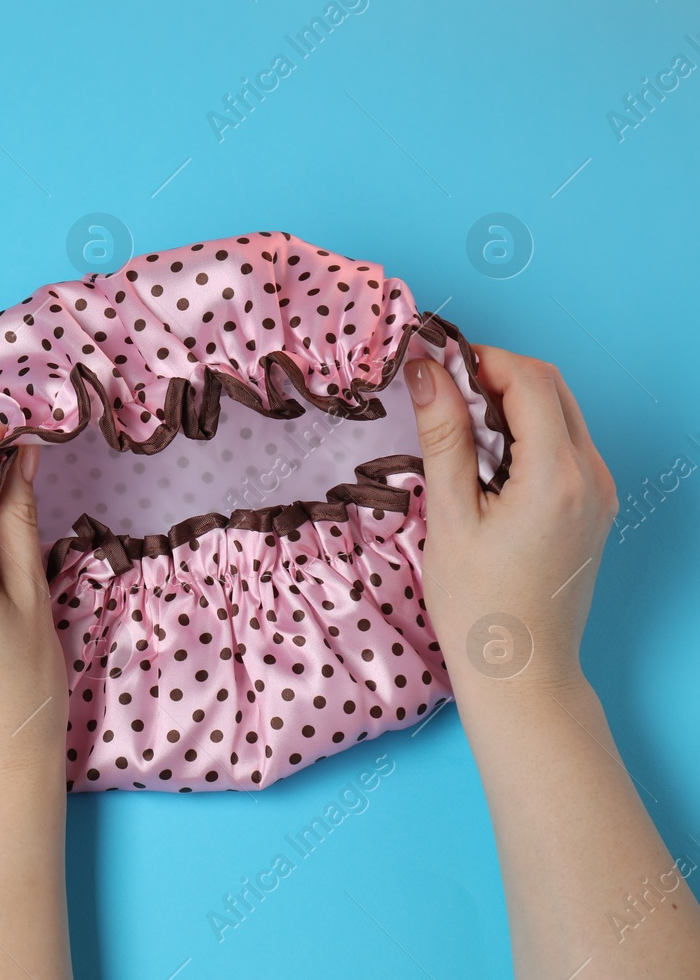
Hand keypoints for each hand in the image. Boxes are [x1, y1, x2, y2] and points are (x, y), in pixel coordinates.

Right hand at [407, 346, 618, 695]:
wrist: (521, 670)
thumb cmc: (477, 604)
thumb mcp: (449, 515)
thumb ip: (443, 436)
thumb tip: (427, 372)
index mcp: (556, 475)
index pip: (528, 379)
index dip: (479, 357)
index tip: (432, 363)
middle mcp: (592, 475)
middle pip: (550, 387)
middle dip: (495, 373)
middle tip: (440, 389)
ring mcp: (600, 491)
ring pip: (560, 412)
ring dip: (510, 401)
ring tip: (457, 427)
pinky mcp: (594, 506)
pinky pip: (565, 445)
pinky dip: (527, 432)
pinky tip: (486, 459)